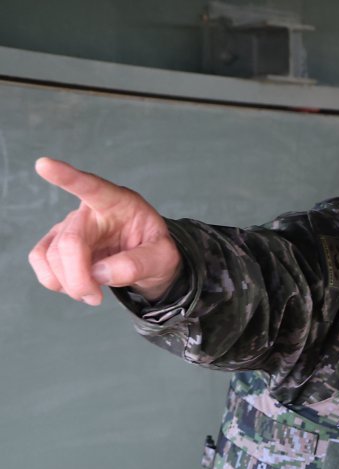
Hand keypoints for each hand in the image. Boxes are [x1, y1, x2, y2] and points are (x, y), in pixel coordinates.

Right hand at [29, 158, 181, 305]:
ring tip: (93, 294)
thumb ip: (139, 264)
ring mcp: (69, 226)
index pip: (92, 187)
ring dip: (68, 283)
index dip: (68, 177)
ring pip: (51, 255)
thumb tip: (100, 273)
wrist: (147, 262)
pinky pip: (40, 260)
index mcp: (119, 203)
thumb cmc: (155, 250)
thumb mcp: (163, 258)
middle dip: (79, 277)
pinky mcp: (56, 243)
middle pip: (70, 242)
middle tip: (96, 298)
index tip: (45, 164)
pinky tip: (75, 286)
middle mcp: (89, 211)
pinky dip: (54, 280)